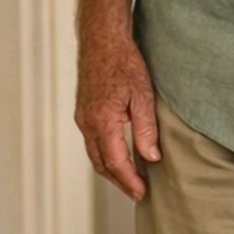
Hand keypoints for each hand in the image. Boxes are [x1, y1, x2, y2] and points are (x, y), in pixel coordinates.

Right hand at [76, 32, 160, 200]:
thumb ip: (146, 130)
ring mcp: (82, 118)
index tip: (142, 193)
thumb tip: (151, 158)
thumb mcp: (143, 96)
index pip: (116, 163)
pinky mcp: (83, 112)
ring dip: (111, 171)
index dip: (130, 181)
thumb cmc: (124, 62)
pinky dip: (104, 156)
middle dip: (119, 182)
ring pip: (94, 155)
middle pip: (101, 164)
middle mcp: (87, 123)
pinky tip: (118, 156)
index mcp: (102, 122)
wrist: (102, 39)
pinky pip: (92, 142)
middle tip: (137, 193)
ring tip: (129, 180)